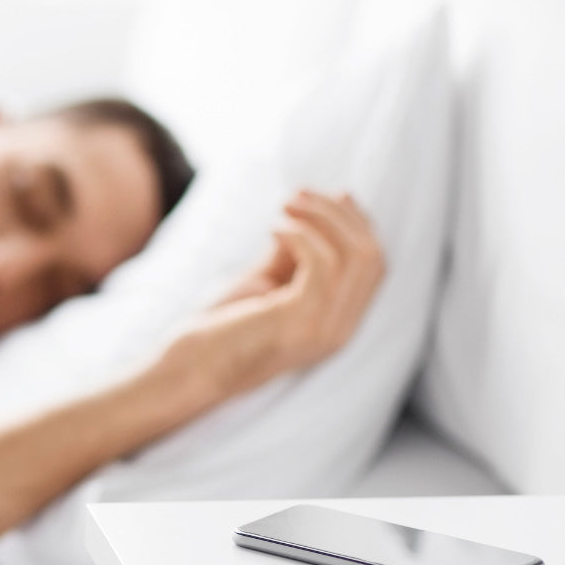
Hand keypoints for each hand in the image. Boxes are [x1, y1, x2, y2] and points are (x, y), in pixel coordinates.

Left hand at [158, 190, 385, 404]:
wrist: (189, 371)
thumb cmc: (221, 327)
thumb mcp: (264, 283)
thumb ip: (290, 254)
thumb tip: (305, 210)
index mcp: (337, 321)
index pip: (374, 265)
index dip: (358, 223)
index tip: (328, 195)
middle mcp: (341, 329)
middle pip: (372, 256)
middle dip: (340, 214)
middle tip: (300, 193)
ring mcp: (326, 329)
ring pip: (355, 255)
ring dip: (321, 217)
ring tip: (285, 204)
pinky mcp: (302, 322)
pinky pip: (322, 263)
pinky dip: (301, 235)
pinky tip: (273, 227)